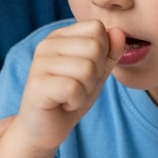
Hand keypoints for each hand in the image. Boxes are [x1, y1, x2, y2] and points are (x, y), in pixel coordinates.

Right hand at [15, 20, 123, 153]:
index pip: (97, 28)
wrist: (44, 130)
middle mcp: (46, 44)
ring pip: (87, 69)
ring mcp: (39, 63)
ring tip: (69, 96)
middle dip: (95, 74)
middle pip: (95, 47)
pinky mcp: (37, 85)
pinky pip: (74, 88)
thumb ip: (110, 52)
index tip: (85, 72)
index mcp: (59, 36)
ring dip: (85, 90)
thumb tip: (119, 31)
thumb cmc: (70, 98)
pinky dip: (76, 102)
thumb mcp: (97, 73)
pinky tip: (62, 104)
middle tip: (77, 87)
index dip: (102, 54)